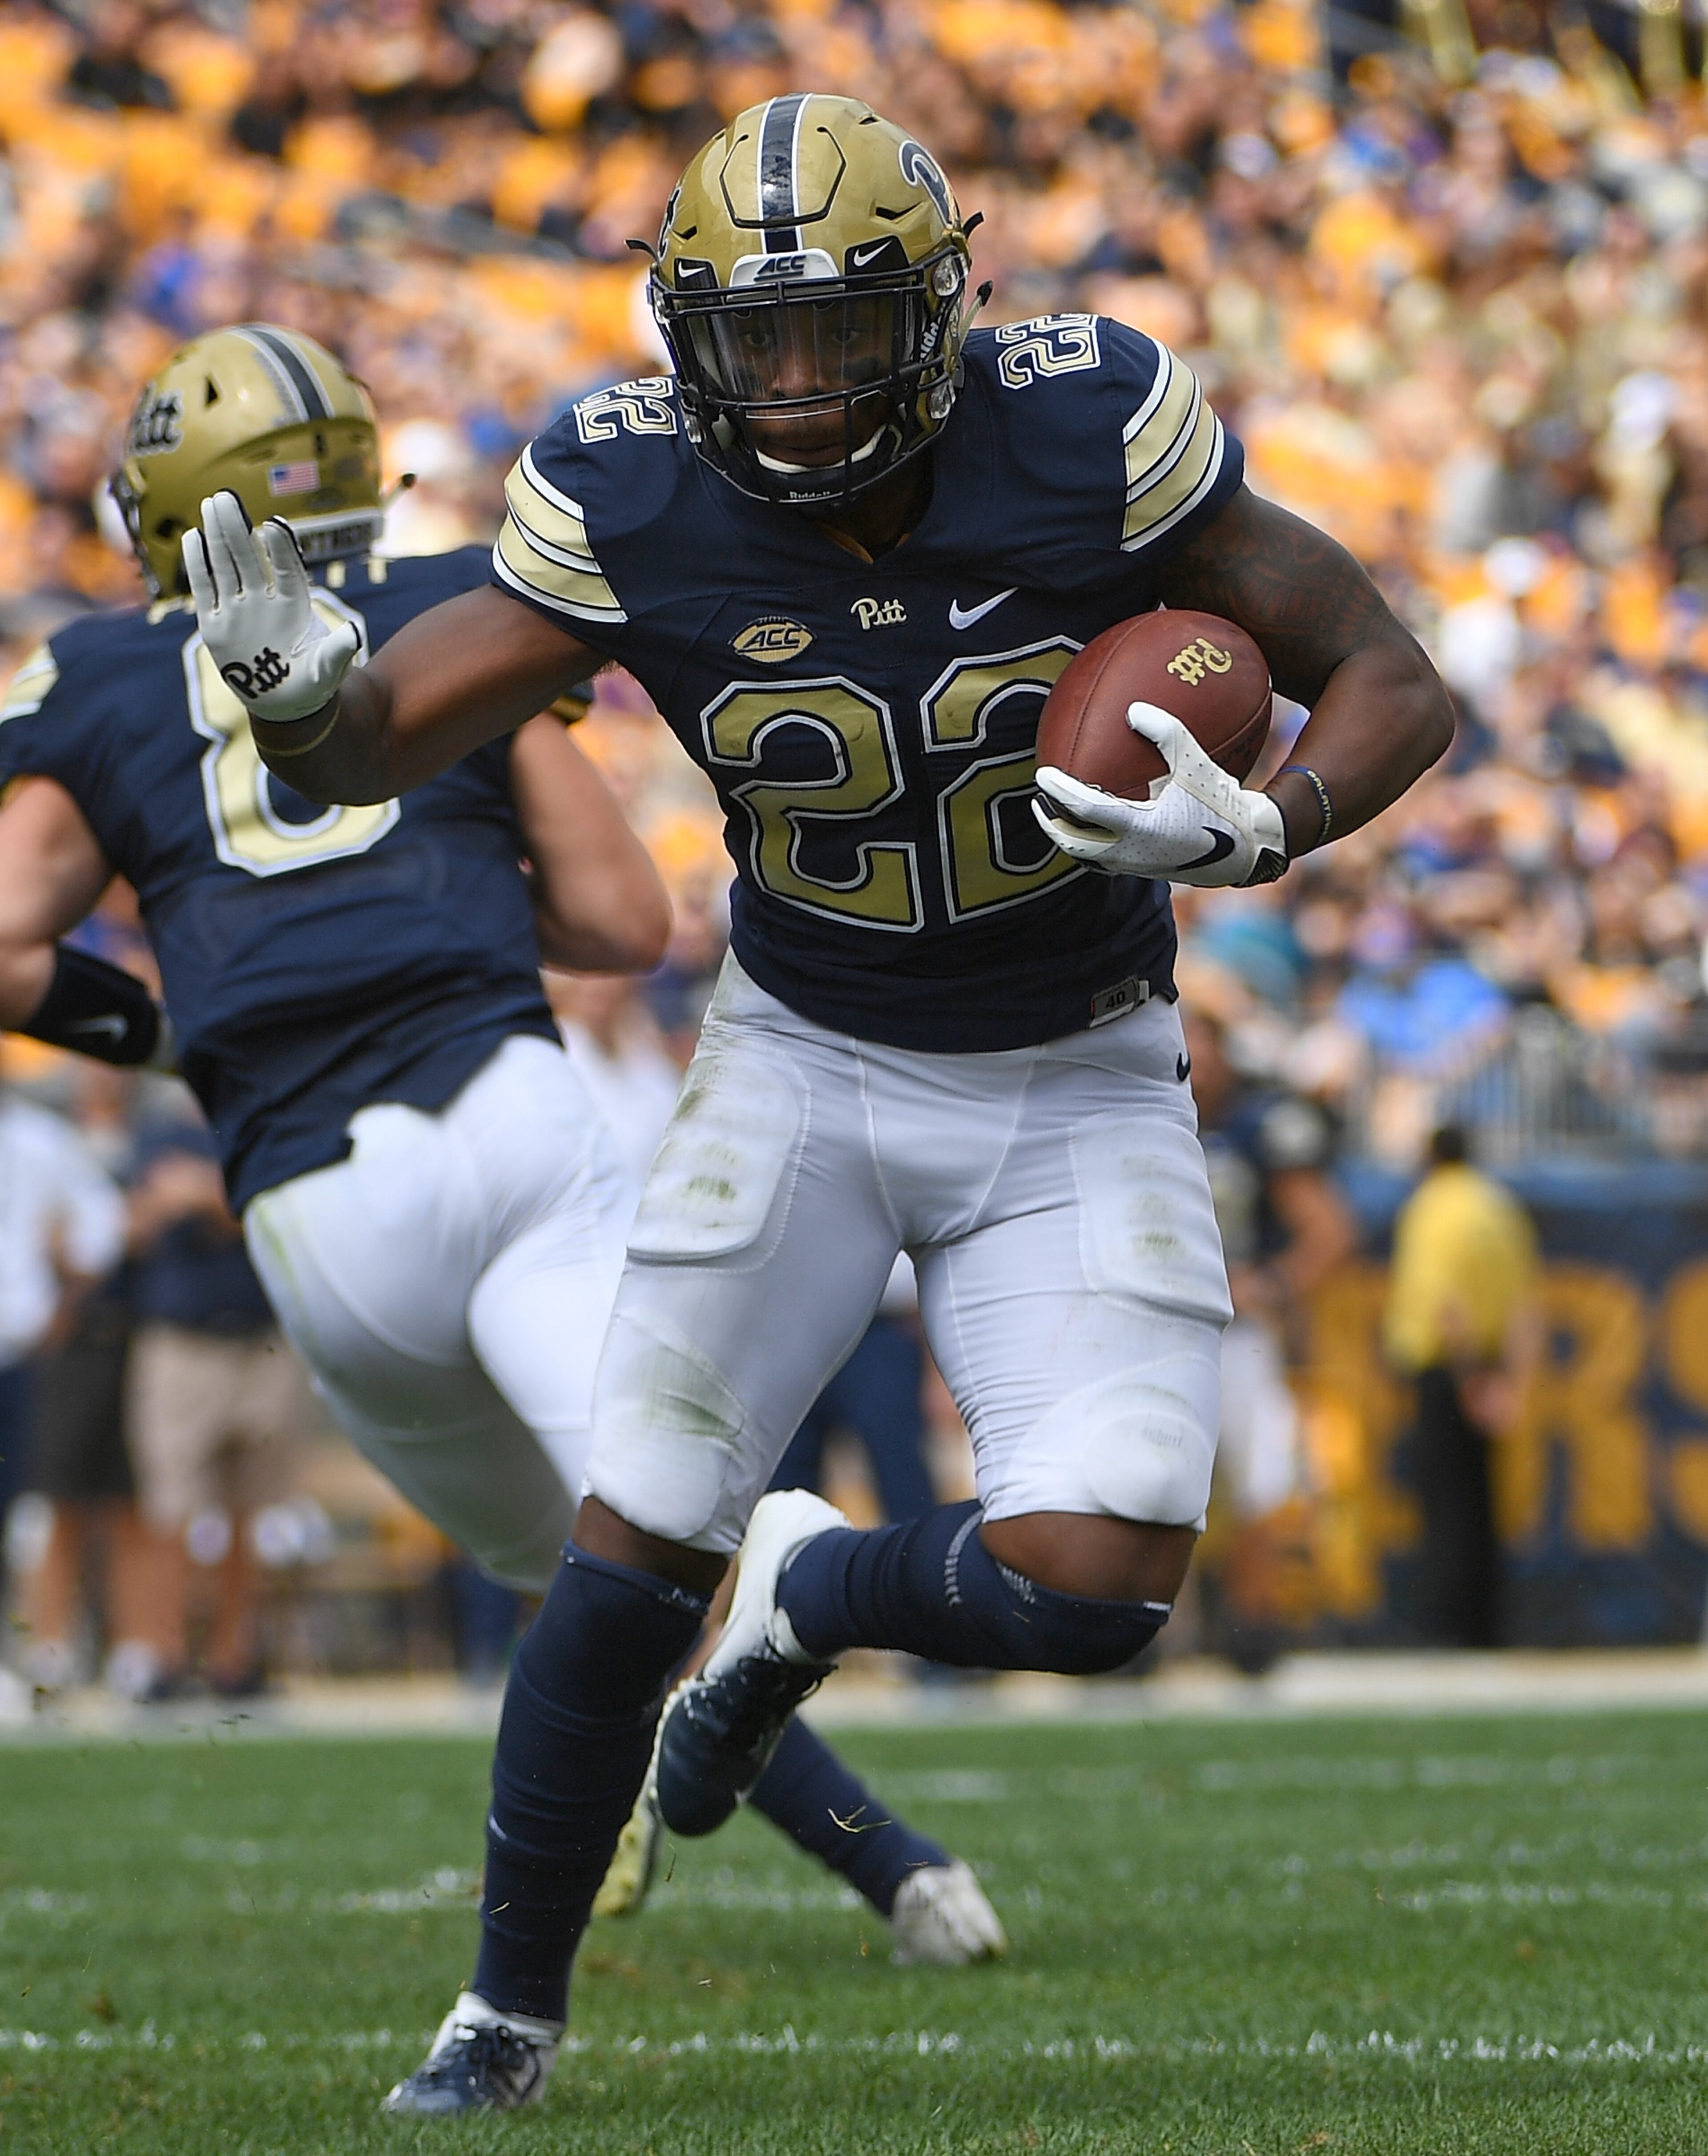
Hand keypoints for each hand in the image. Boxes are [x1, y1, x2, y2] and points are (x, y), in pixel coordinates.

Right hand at [182, 492, 359, 724]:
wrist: (286, 704)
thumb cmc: (313, 682)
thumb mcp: (329, 669)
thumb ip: (338, 651)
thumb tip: (355, 634)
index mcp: (294, 605)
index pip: (286, 570)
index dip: (280, 548)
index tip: (273, 525)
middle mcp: (264, 601)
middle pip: (249, 558)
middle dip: (238, 528)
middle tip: (227, 497)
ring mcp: (238, 610)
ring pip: (225, 566)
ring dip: (217, 537)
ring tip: (211, 505)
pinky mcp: (216, 626)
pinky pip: (205, 590)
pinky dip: (198, 566)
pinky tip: (192, 537)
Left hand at [1034, 700, 1288, 887]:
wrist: (1248, 847)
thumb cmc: (1222, 802)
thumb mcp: (1196, 761)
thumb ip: (1166, 732)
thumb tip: (1133, 709)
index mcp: (1138, 828)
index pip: (1084, 810)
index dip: (1059, 791)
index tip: (1042, 774)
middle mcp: (1131, 853)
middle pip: (1073, 844)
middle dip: (1051, 824)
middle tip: (1039, 801)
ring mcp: (1137, 866)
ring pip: (1087, 857)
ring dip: (1069, 837)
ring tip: (1058, 815)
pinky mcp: (1147, 870)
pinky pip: (1107, 860)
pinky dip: (1092, 844)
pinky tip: (1096, 825)